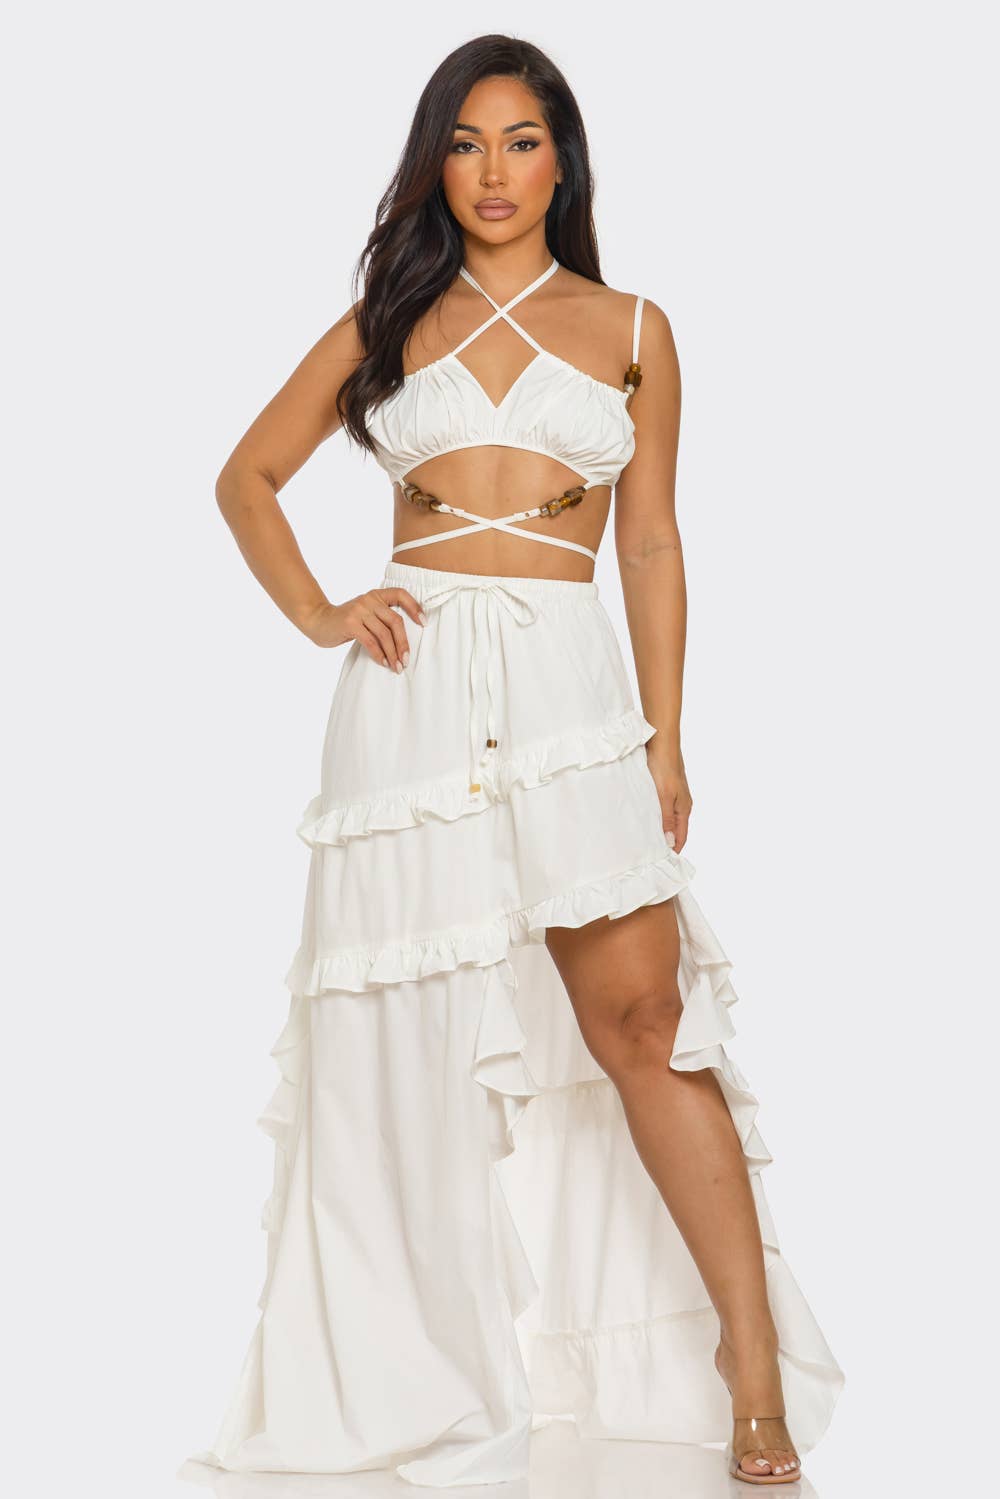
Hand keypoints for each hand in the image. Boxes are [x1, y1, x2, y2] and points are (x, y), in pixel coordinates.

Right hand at [302, 587, 425, 669]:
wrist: (317, 621)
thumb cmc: (345, 622)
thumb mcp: (365, 614)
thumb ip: (381, 618)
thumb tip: (403, 640)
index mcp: (376, 595)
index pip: (401, 594)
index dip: (415, 607)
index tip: (424, 623)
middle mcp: (369, 599)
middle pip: (395, 621)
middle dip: (403, 643)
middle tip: (406, 660)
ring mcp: (359, 610)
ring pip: (384, 634)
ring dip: (393, 653)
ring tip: (397, 666)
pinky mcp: (350, 623)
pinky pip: (371, 642)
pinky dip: (379, 655)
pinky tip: (383, 663)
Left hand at [645, 743, 692, 853]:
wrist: (661, 739)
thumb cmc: (664, 766)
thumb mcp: (664, 796)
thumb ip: (666, 819)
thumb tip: (669, 842)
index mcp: (684, 809)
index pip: (681, 838)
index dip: (672, 851)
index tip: (661, 864)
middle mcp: (680, 804)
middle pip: (674, 830)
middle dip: (663, 843)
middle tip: (647, 855)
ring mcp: (672, 795)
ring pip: (665, 819)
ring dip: (656, 829)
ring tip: (642, 840)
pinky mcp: (663, 787)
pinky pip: (658, 808)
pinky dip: (651, 816)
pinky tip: (640, 818)